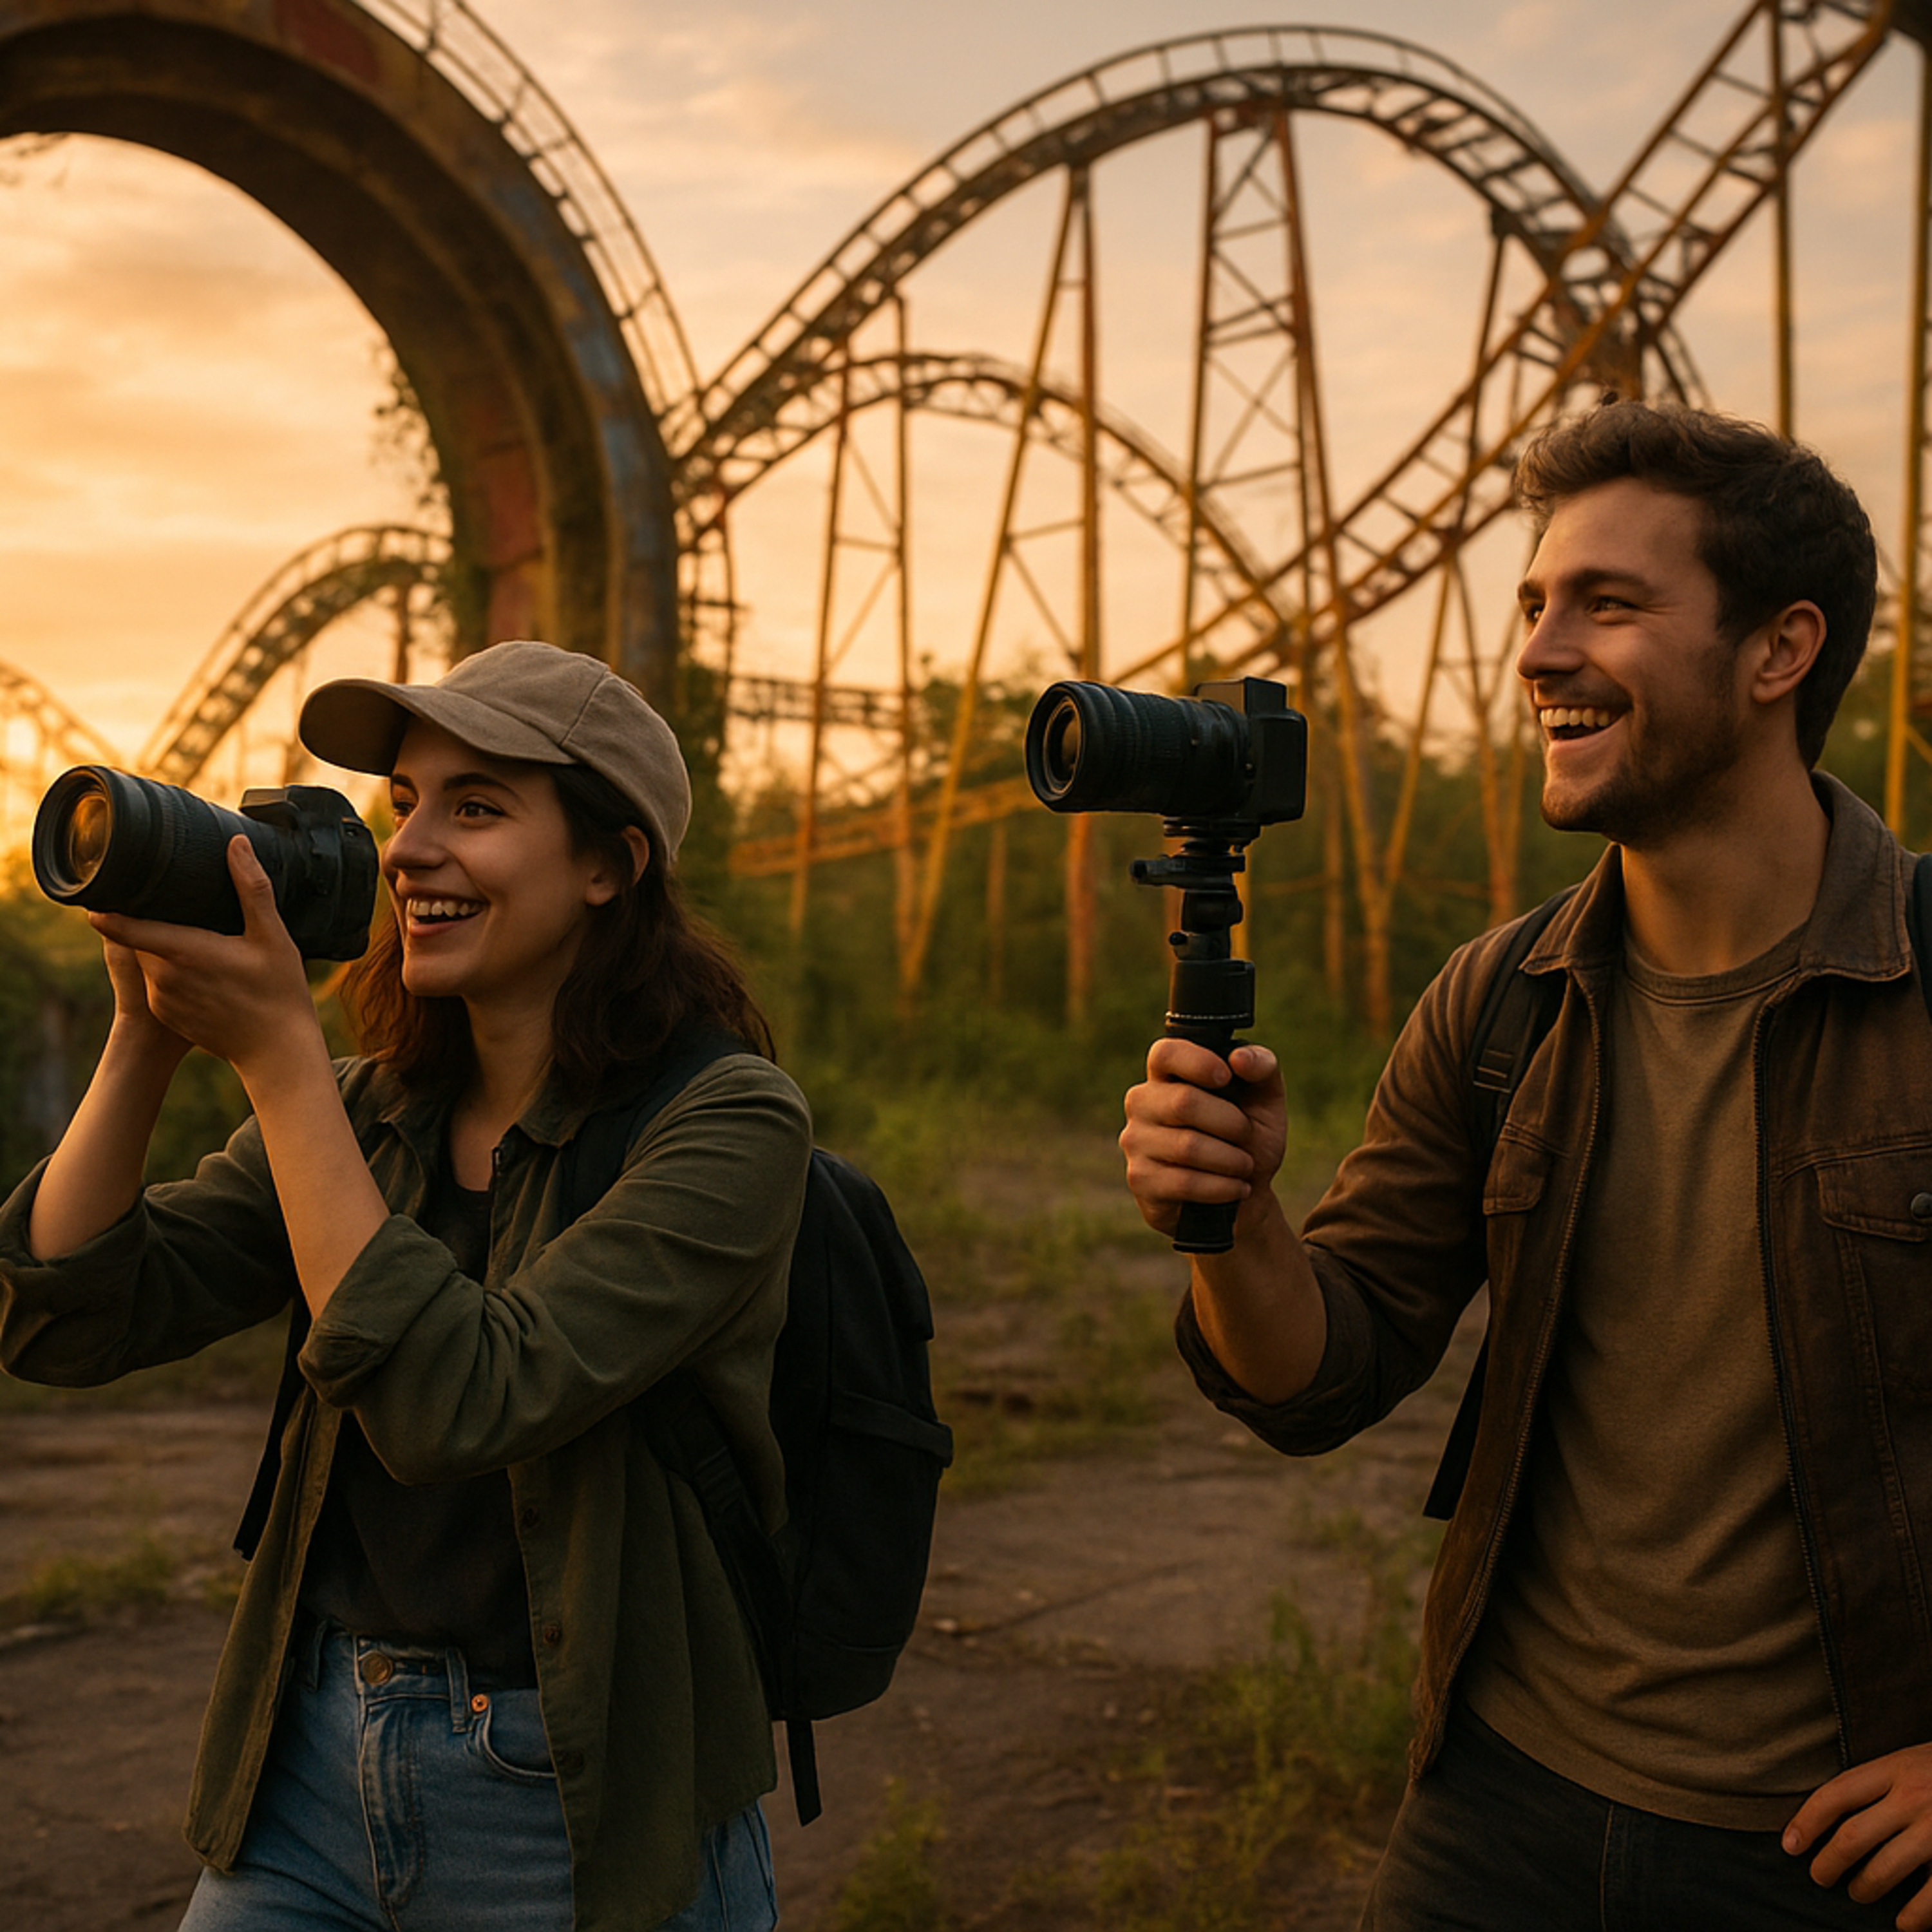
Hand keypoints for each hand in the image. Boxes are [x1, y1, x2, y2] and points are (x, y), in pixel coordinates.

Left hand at [87, 837, 319, 1082]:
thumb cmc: (279, 993)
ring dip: (165, 947)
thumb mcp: (272, 936)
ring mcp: (162, 999)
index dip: (107, 903)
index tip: (103, 884)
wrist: (277, 1052)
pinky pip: (159, 982)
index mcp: (182, 951)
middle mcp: (163, 976)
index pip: (121, 924)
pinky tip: (204, 972)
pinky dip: (173, 972)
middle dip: (153, 919)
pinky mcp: (167, 1014)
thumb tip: (236, 845)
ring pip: (149, 958)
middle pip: (140, 936)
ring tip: (199, 937)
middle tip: (180, 905)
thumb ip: (251, 888)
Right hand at [1119, 1038, 1286, 1239]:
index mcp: (1167, 1074)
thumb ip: (1262, 1066)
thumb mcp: (1265, 1099)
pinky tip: (1237, 1188)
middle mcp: (1142, 1102)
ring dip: (1232, 1159)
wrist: (1243, 1193)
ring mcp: (1136, 1141)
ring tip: (1245, 1166)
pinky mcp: (1140, 1179)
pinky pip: (1185, 1182)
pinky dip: (1223, 1187)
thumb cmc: (1249, 1138)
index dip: (1197, 1062)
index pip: (1166, 1053)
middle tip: (1247, 1136)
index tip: (1226, 1077)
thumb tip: (1239, 1058)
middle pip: (1184, 1102)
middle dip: (1232, 1123)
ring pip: (1188, 1146)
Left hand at [1785, 1743, 1931, 1927]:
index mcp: (1895, 1768)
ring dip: (1865, 1888)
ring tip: (1858, 1894)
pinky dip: (1914, 1916)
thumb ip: (1879, 1783)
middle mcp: (1914, 1797)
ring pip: (1885, 1869)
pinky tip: (1903, 1924)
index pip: (1836, 1795)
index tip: (1789, 1845)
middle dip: (1829, 1863)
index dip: (1807, 1822)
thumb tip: (1832, 1814)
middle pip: (1853, 1837)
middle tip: (1820, 1877)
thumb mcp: (1910, 1760)